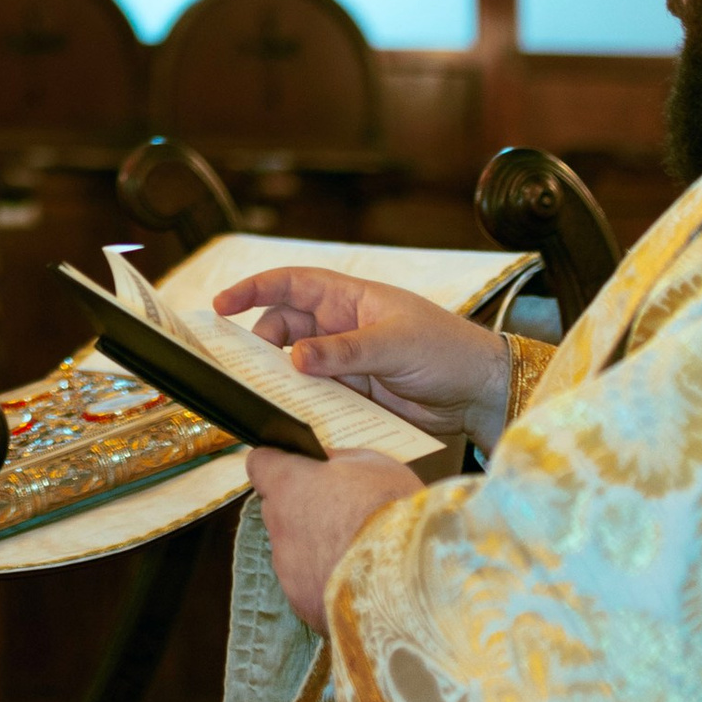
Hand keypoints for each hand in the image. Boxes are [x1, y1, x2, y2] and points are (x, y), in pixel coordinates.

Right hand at [214, 266, 512, 448]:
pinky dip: (301, 405)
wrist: (479, 393)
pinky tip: (293, 417)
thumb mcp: (394, 343)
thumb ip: (344, 351)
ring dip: (280, 379)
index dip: (254, 289)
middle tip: (245, 368)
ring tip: (264, 396)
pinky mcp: (354, 395)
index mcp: (349, 299)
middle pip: (284, 328)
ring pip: (297, 367)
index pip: (291, 284)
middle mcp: (341, 327)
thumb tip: (294, 358)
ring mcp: (345, 363)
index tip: (222, 305)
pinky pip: (316, 397)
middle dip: (261, 344)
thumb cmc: (446, 349)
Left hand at [246, 446, 417, 629]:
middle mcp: (278, 524)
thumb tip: (324, 462)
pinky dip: (326, 582)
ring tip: (356, 553)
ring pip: (293, 551)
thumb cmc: (394, 514)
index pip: (261, 463)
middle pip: (278, 509)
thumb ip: (339, 461)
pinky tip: (357, 581)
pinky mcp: (301, 603)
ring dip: (315, 549)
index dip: (279, 465)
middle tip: (340, 513)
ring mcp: (287, 568)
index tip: (295, 468)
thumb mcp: (375, 466)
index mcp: (289, 483)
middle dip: (302, 509)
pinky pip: (309, 586)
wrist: (410, 582)